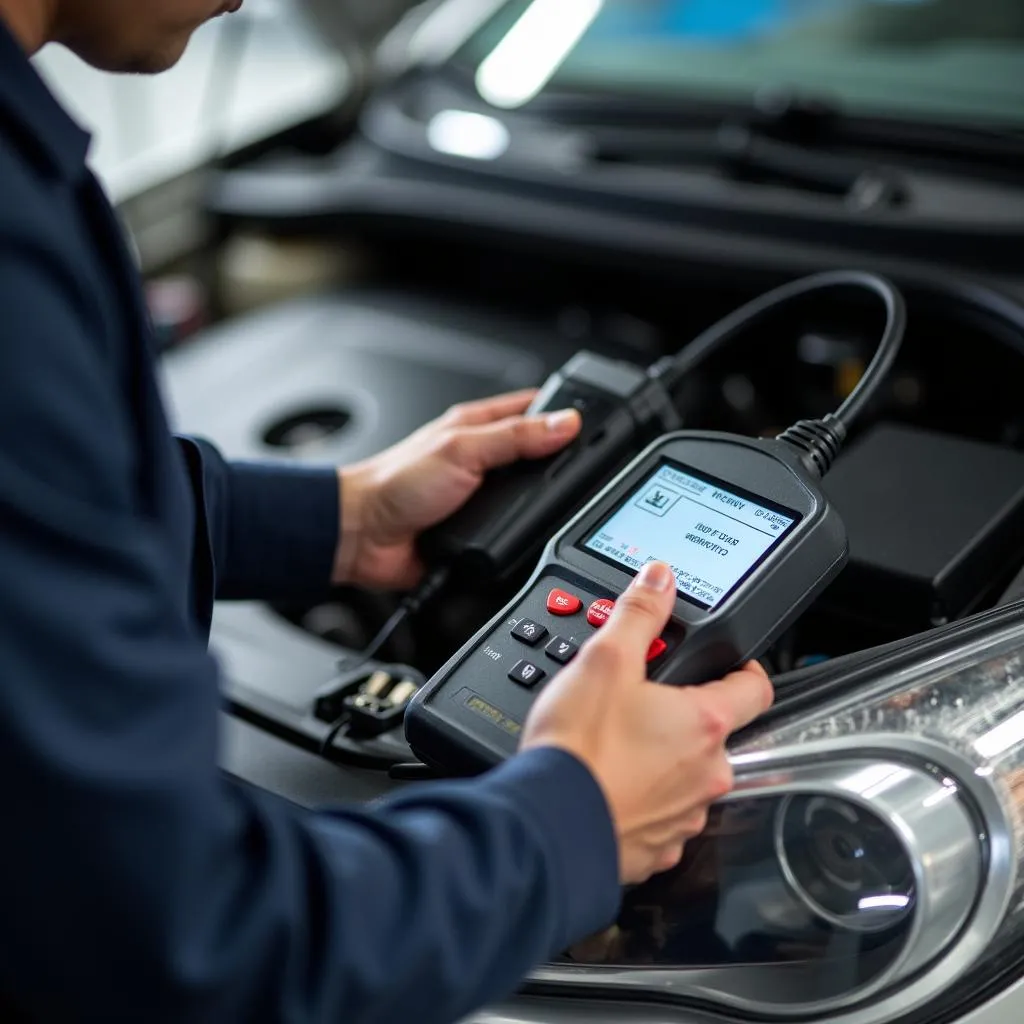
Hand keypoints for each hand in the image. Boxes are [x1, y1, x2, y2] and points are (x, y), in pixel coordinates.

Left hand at [333, 391, 581, 590]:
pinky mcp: (478, 533)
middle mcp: (482, 459)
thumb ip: (515, 437)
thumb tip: (565, 424)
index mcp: (478, 427)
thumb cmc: (394, 484)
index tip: (593, 422)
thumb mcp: (462, 451)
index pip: (534, 409)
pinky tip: (529, 537)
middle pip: (538, 456)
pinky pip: (512, 534)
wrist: (362, 536)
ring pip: (528, 498)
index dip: (565, 412)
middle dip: (559, 464)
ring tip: (559, 506)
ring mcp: (481, 497)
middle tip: (583, 471)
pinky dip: (522, 537)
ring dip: (540, 506)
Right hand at [520, 562, 773, 885]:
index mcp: (703, 724)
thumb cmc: (578, 749)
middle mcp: (706, 775)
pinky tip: (609, 786)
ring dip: (663, 763)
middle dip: (684, 717)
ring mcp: (683, 817)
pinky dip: (641, 803)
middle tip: (641, 703)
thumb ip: (639, 614)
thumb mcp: (605, 659)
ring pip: (687, 780)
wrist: (547, 825)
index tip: (733, 665)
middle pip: (714, 735)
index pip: (754, 690)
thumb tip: (660, 579)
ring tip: (617, 747)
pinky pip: (660, 820)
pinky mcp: (656, 851)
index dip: (745, 670)